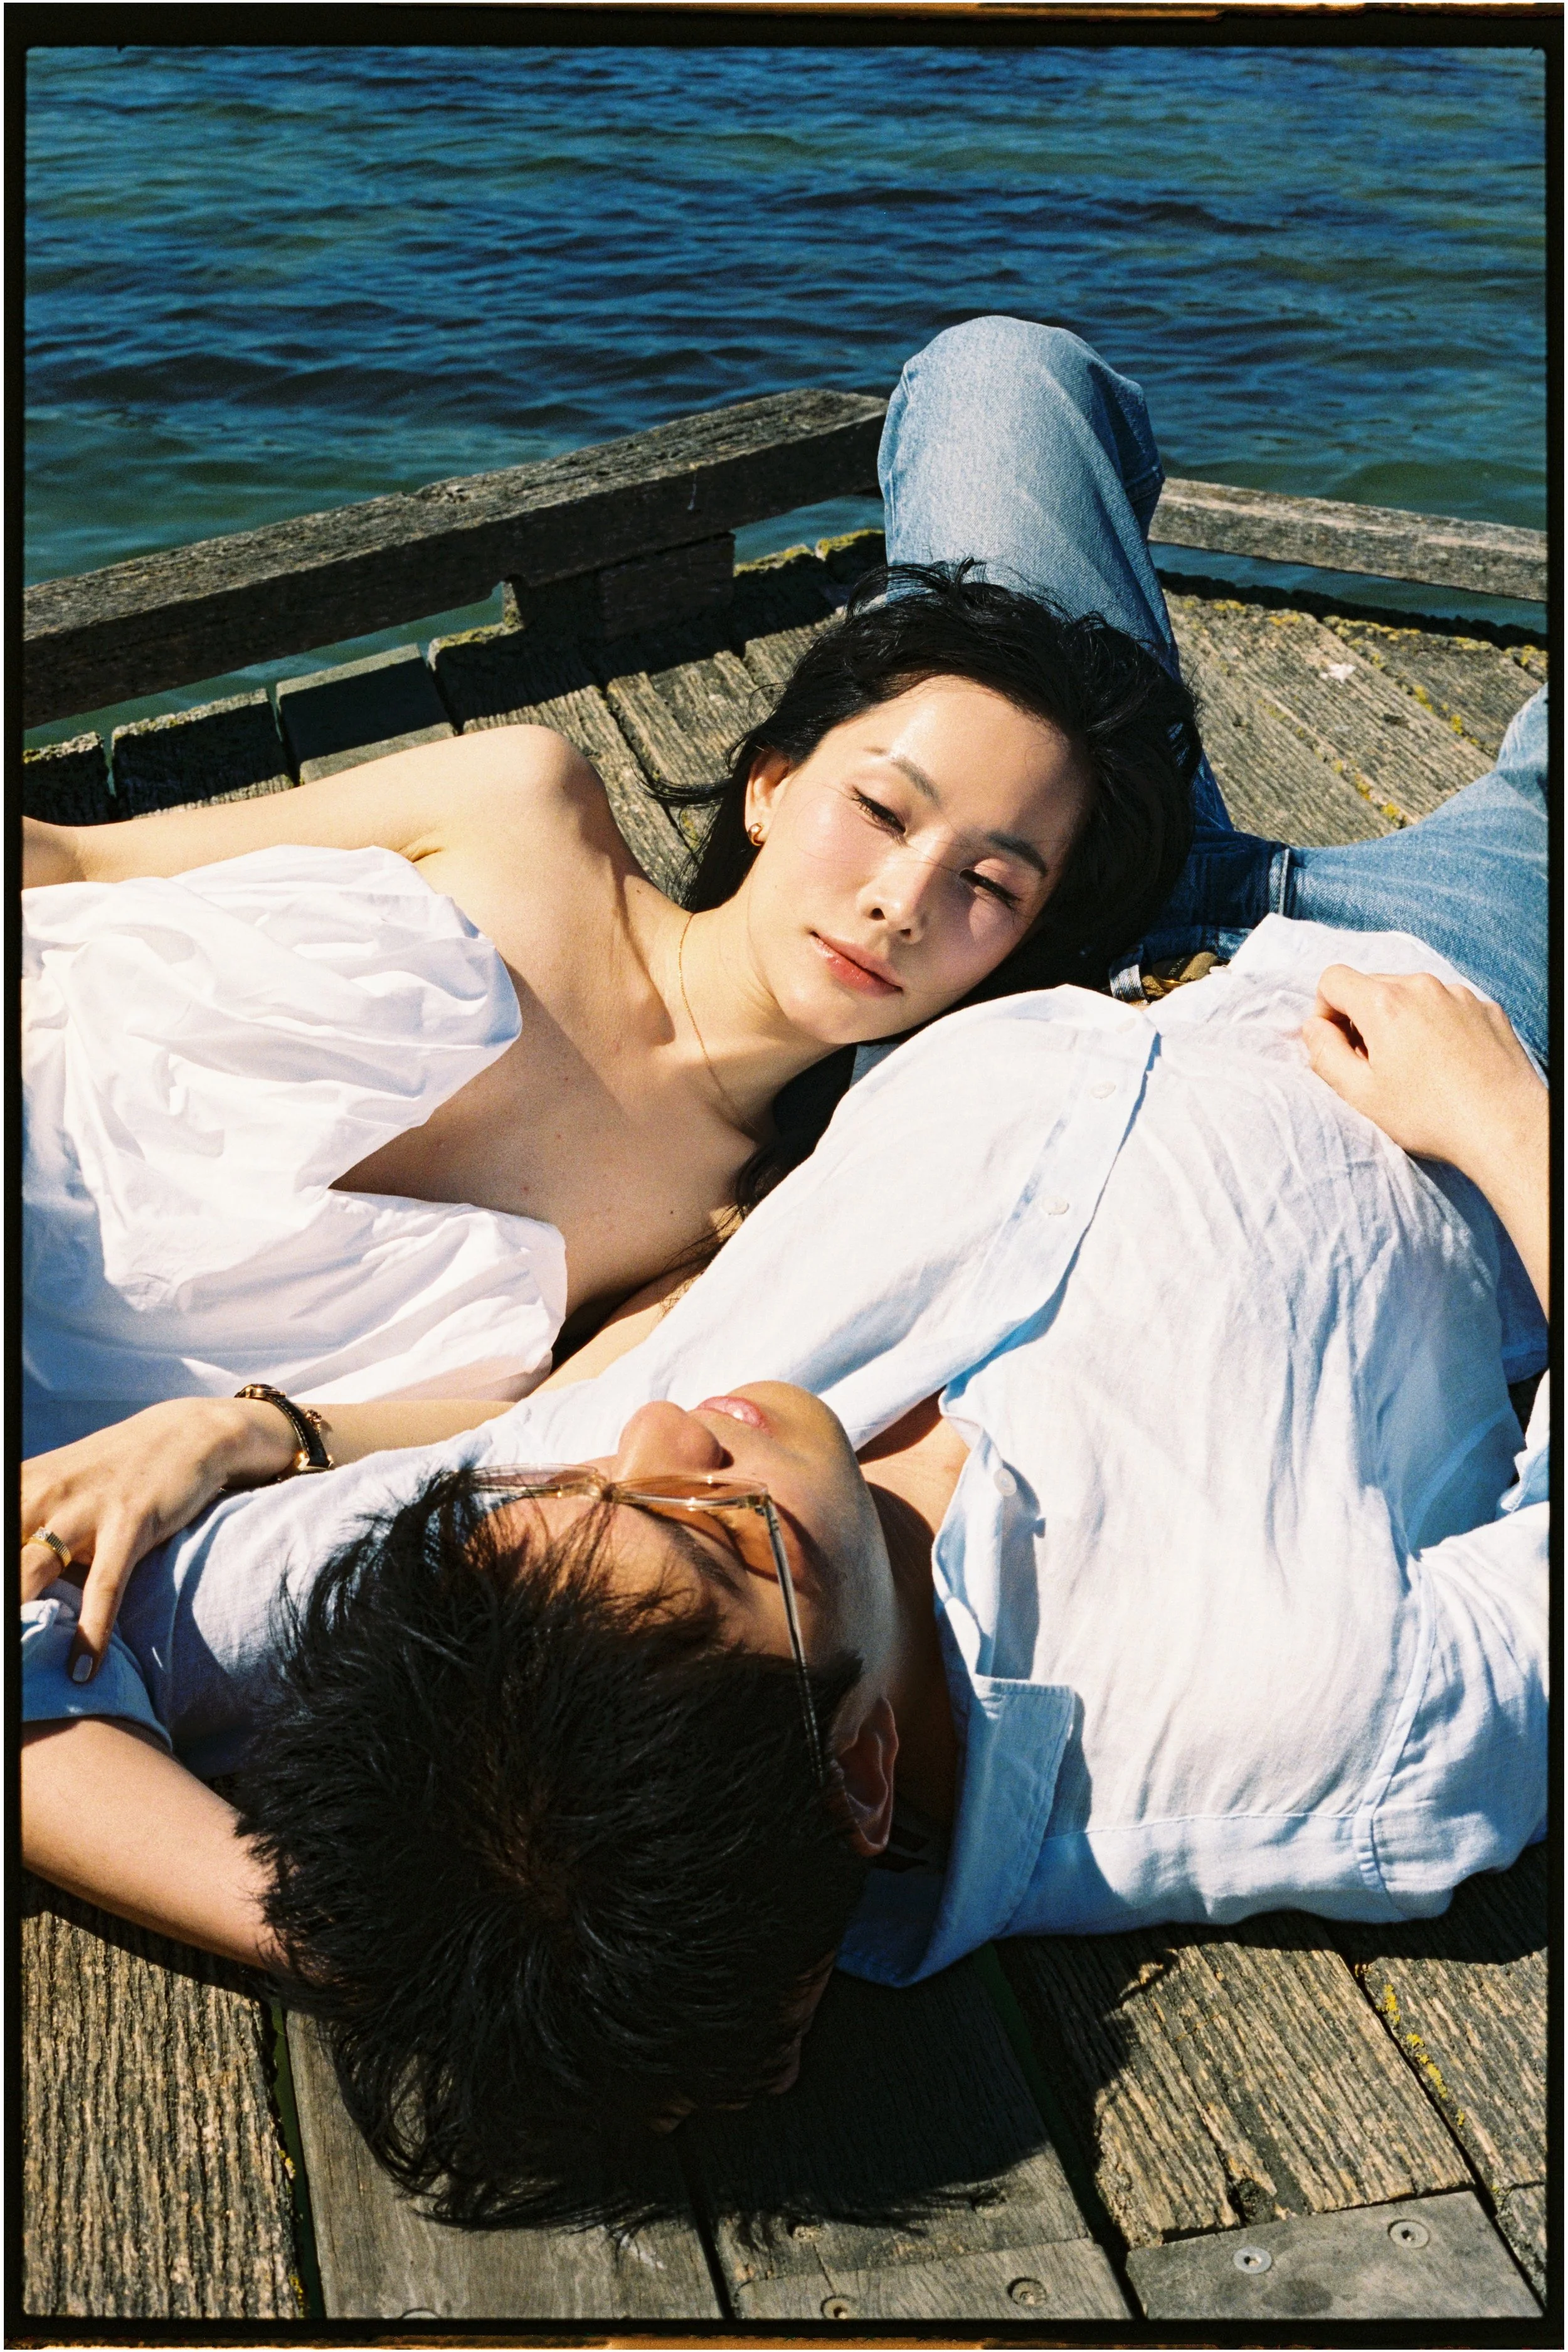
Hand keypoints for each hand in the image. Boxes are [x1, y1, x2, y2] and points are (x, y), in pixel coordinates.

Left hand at [20, 1398, 295, 1681]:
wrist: (187, 1434)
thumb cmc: (114, 1468)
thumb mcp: (57, 1481)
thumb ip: (24, 1519)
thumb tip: (13, 1579)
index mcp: (22, 1484)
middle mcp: (46, 1493)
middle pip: (0, 1558)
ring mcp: (87, 1509)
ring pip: (32, 1571)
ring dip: (18, 1618)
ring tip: (15, 1666)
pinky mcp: (131, 1523)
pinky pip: (104, 1587)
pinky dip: (91, 1632)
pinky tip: (81, 1669)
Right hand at [1303, 965, 1543, 1178]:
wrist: (1505, 1127)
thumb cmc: (1431, 1116)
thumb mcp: (1360, 1094)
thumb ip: (1325, 1053)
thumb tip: (1314, 1029)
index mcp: (1384, 1003)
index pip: (1333, 980)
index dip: (1324, 1012)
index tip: (1338, 1045)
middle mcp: (1422, 987)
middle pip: (1373, 986)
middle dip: (1363, 1019)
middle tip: (1374, 1065)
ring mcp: (1460, 995)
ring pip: (1412, 996)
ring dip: (1402, 1023)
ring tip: (1415, 1069)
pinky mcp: (1487, 1010)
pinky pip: (1447, 1007)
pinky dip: (1437, 1027)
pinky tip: (1447, 1065)